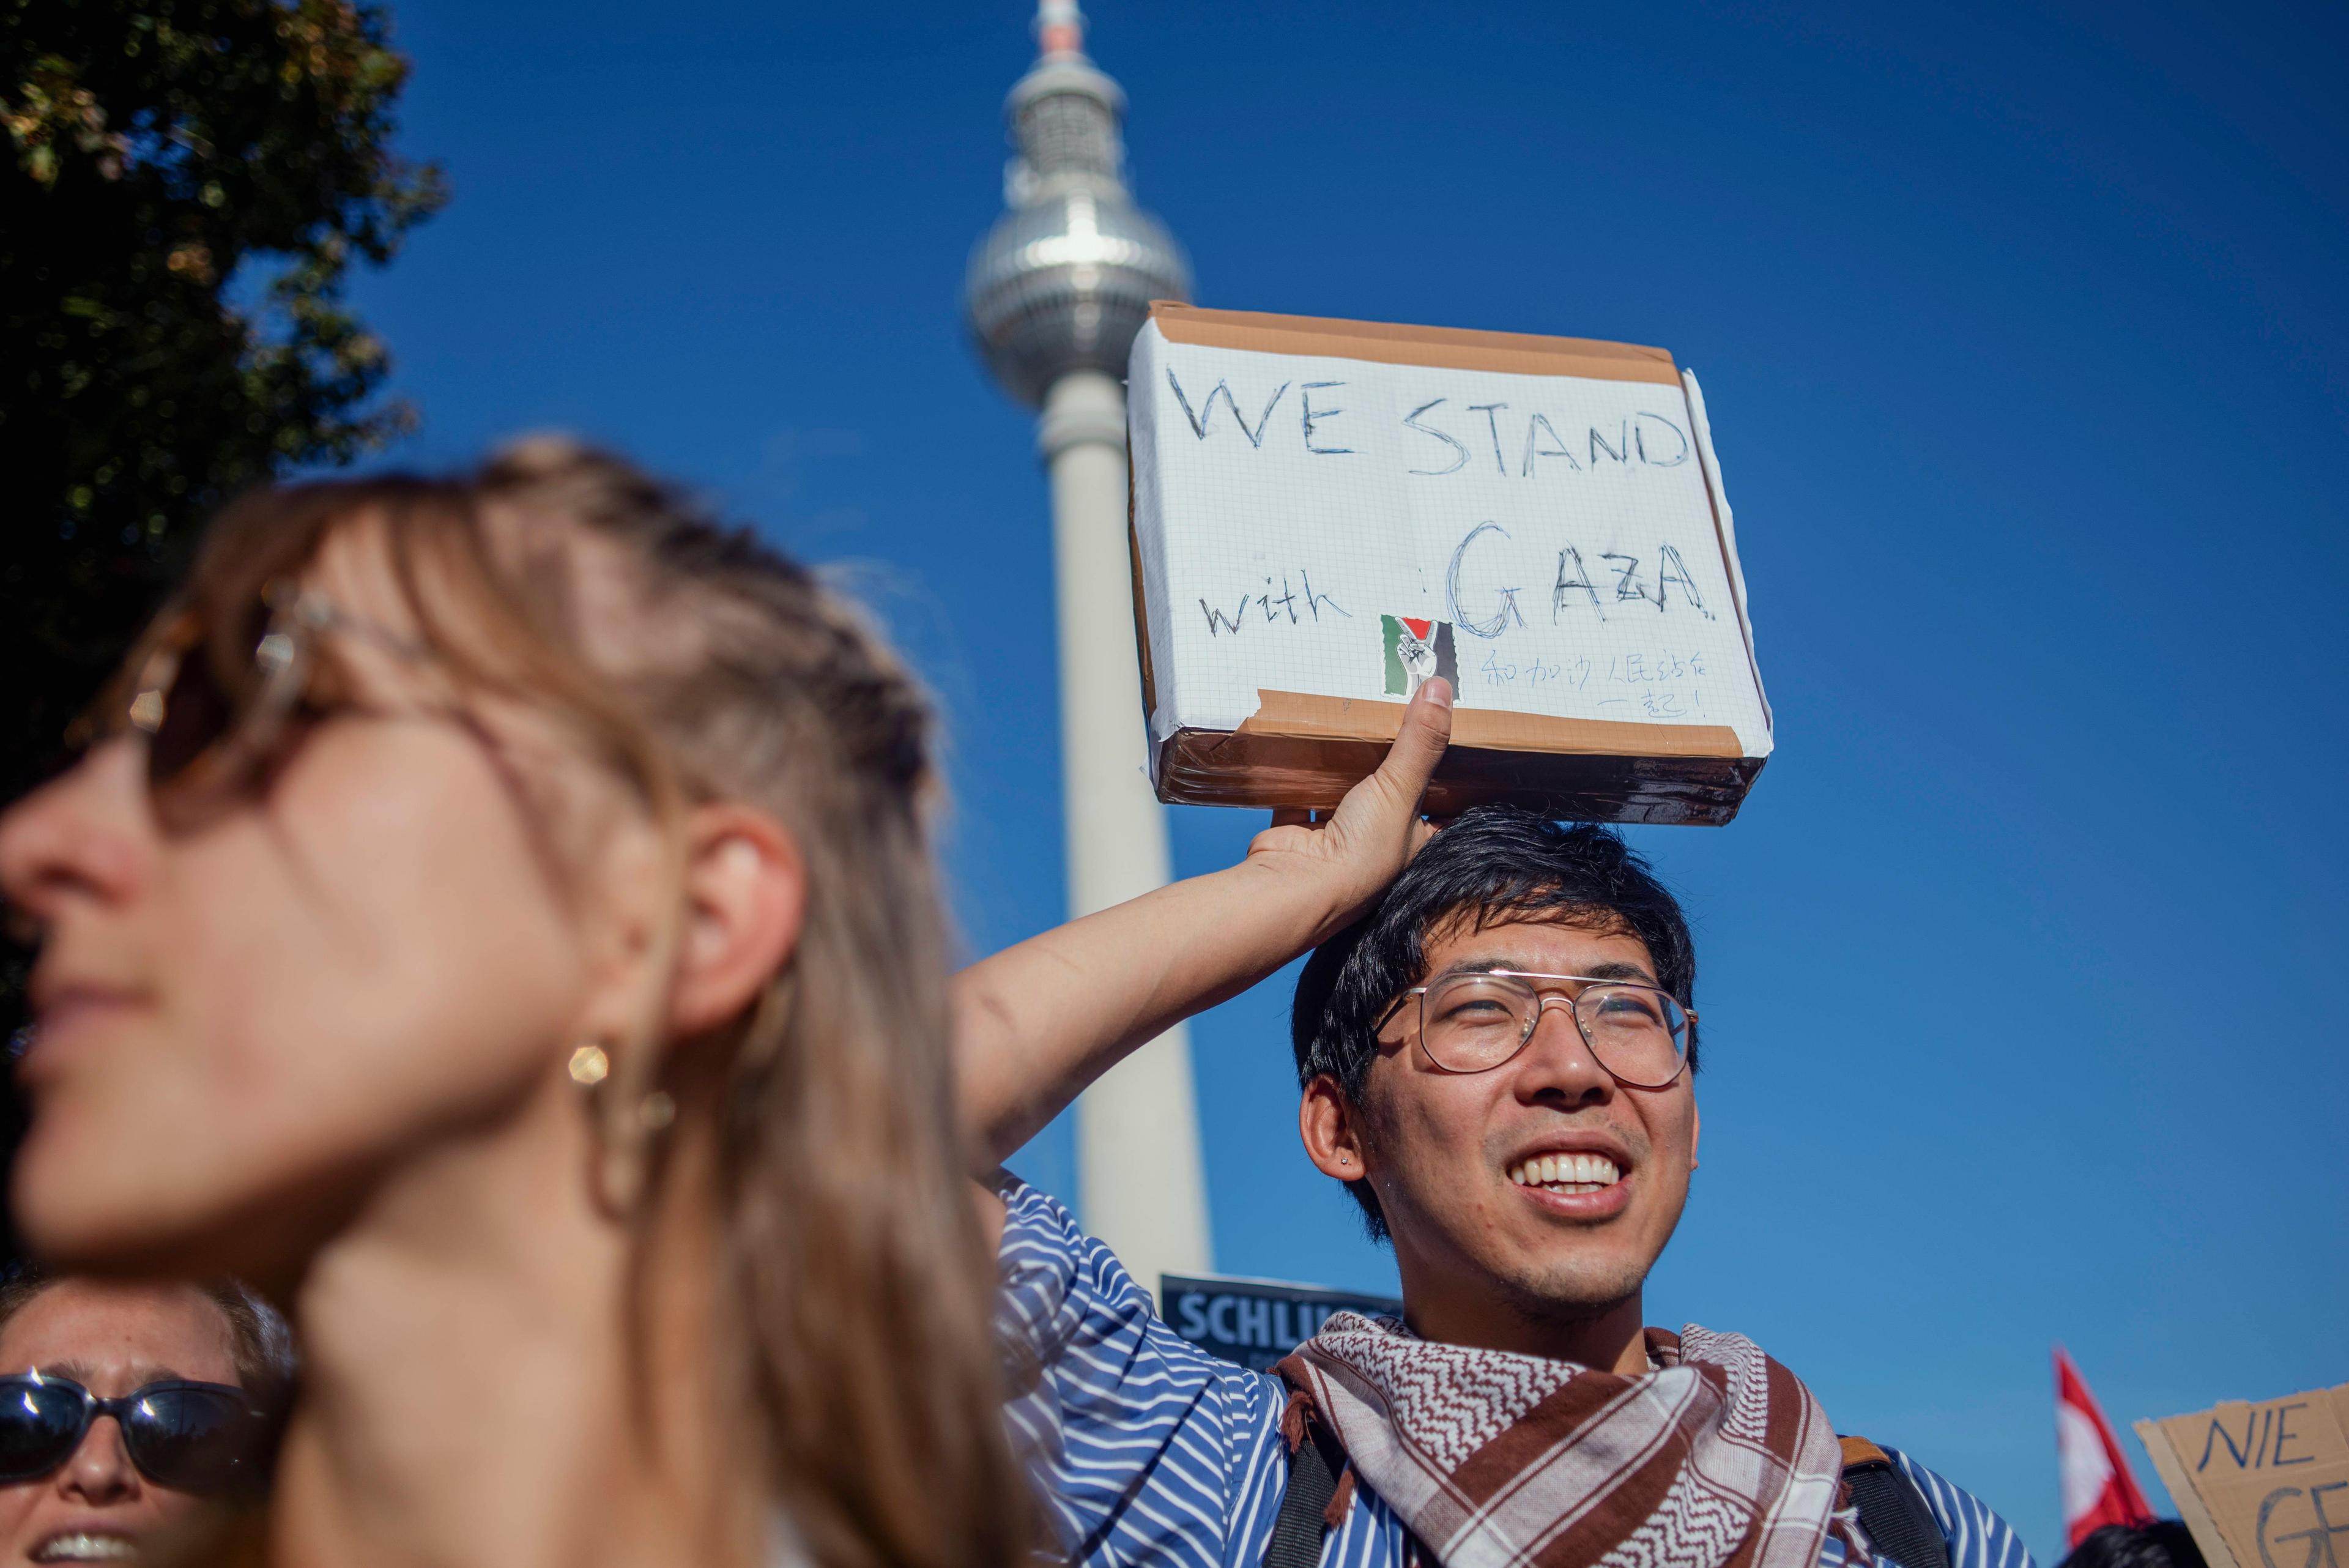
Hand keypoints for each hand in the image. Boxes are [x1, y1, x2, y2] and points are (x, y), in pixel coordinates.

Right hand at [1243, 677, 1452, 939]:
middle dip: (1390, 765)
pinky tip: (1302, 746)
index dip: (1450, 781)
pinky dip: (1297, 776)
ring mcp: (1338, 840)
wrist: (1296, 885)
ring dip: (1344, 768)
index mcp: (1417, 842)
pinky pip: (1299, 798)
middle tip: (1397, 717)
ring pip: (1344, 795)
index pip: (1443, 809)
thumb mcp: (1401, 788)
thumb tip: (1442, 686)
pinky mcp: (1299, 834)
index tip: (1454, 743)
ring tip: (1353, 722)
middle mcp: (1380, 845)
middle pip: (1391, 797)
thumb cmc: (1362, 850)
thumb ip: (1420, 741)